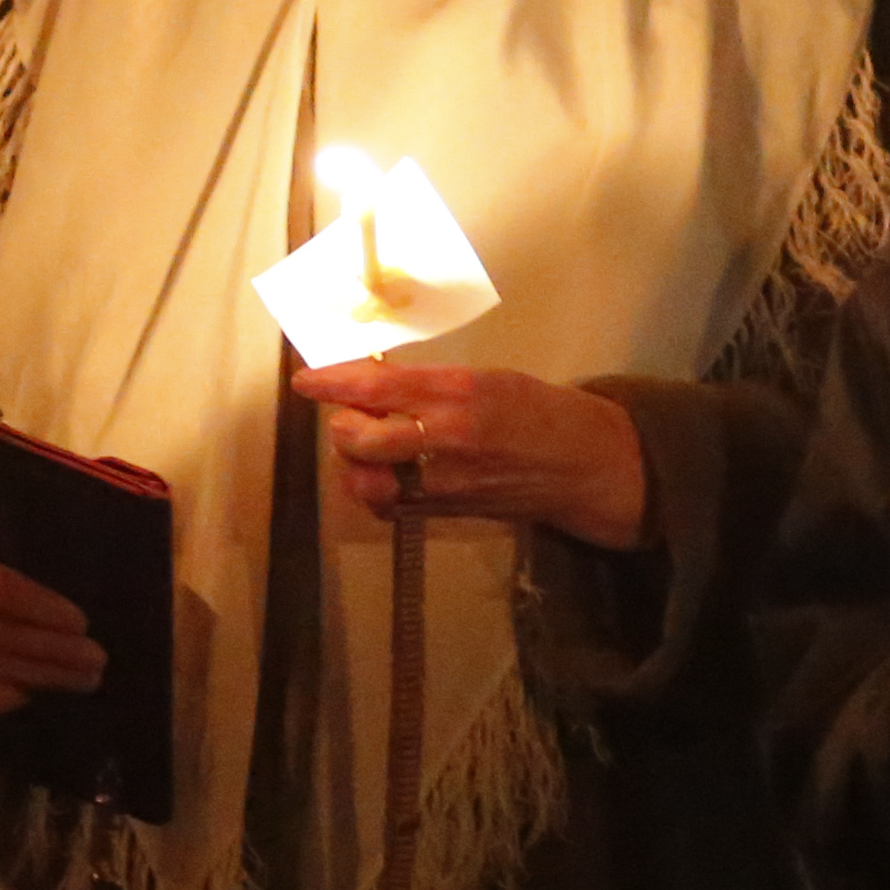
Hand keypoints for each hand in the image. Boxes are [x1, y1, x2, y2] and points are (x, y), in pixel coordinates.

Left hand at [296, 364, 649, 548]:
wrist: (582, 466)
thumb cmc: (537, 410)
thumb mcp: (487, 379)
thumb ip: (430, 385)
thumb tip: (374, 385)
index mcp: (459, 392)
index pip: (376, 386)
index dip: (332, 382)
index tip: (306, 380)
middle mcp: (445, 437)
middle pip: (359, 437)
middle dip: (342, 425)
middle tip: (350, 414)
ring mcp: (443, 480)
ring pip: (366, 476)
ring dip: (354, 461)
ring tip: (368, 445)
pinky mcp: (445, 510)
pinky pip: (387, 504)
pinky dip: (373, 490)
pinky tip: (385, 475)